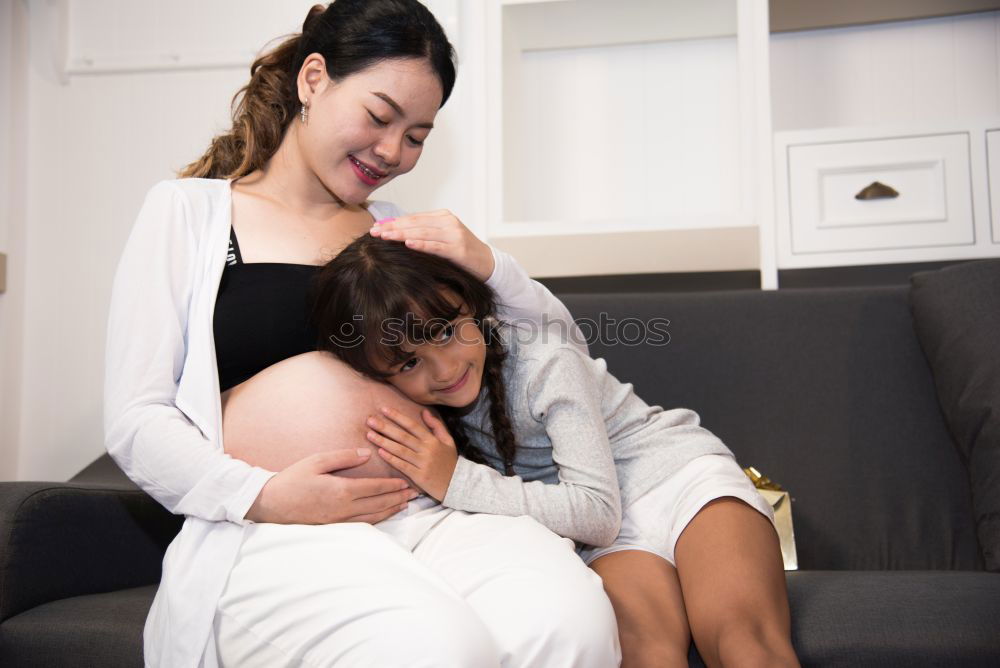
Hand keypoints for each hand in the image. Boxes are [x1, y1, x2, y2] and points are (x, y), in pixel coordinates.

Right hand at [245, 448, 418, 524]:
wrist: (272, 504)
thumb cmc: (293, 479)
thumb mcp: (317, 461)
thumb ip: (344, 457)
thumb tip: (367, 454)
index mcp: (342, 490)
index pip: (375, 488)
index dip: (392, 485)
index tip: (406, 482)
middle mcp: (344, 508)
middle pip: (379, 503)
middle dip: (398, 498)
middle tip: (414, 493)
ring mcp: (340, 520)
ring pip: (373, 516)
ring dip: (391, 510)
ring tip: (405, 504)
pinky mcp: (334, 526)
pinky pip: (362, 524)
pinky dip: (377, 519)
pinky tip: (384, 515)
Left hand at [366, 406, 457, 500]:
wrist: (458, 484)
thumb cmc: (450, 462)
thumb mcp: (448, 441)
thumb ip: (436, 426)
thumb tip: (424, 411)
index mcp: (432, 440)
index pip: (412, 425)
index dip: (397, 416)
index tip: (383, 409)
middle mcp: (427, 450)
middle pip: (403, 436)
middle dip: (385, 427)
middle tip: (369, 420)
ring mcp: (422, 463)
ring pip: (400, 450)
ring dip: (383, 442)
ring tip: (370, 434)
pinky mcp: (419, 476)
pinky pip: (402, 466)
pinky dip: (391, 459)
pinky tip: (380, 452)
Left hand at [370, 211, 495, 281]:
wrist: (488, 263)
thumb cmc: (461, 253)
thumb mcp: (443, 238)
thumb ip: (424, 234)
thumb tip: (396, 234)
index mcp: (443, 216)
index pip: (413, 218)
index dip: (393, 222)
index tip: (376, 227)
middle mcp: (448, 222)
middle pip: (415, 224)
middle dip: (393, 227)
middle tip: (374, 232)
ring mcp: (454, 234)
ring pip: (423, 233)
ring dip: (402, 235)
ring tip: (385, 237)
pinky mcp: (459, 249)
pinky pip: (436, 246)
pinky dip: (422, 245)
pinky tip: (408, 244)